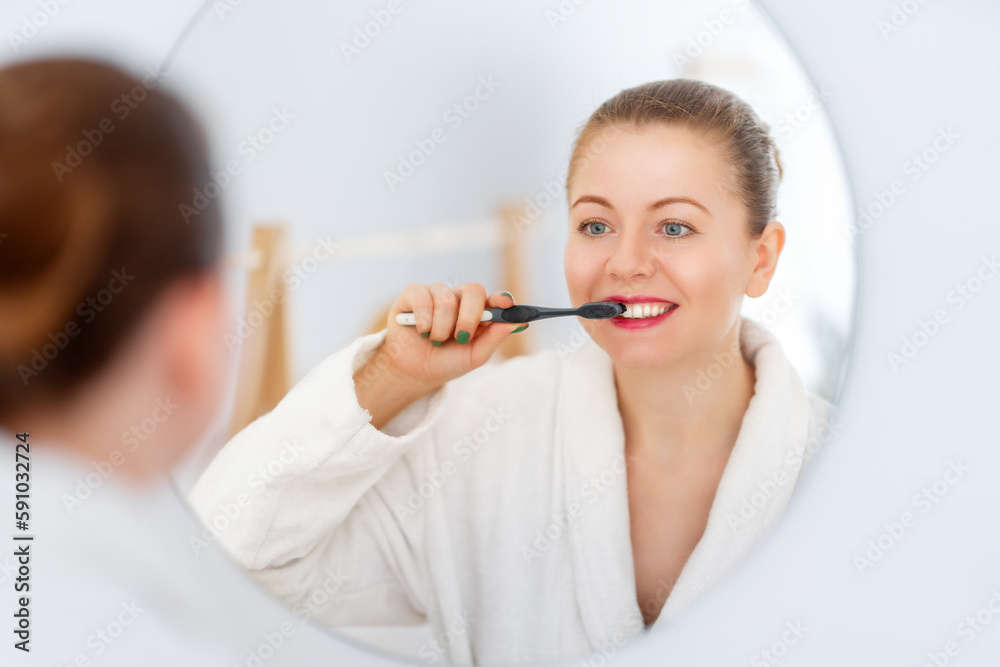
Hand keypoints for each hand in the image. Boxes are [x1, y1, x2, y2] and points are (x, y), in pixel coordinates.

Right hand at [383, 282, 523, 390]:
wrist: (413, 372)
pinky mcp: (413, 294)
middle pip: (474, 290)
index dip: (501, 298)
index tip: (506, 303)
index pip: (494, 298)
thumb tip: (518, 322)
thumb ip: (494, 338)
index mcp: (477, 312)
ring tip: (435, 340)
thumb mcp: (473, 356)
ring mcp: (436, 293)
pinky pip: (422, 297)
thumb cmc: (446, 362)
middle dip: (469, 316)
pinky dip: (423, 319)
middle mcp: (458, 298)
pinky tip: (421, 330)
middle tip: (461, 337)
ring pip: (446, 299)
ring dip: (442, 327)